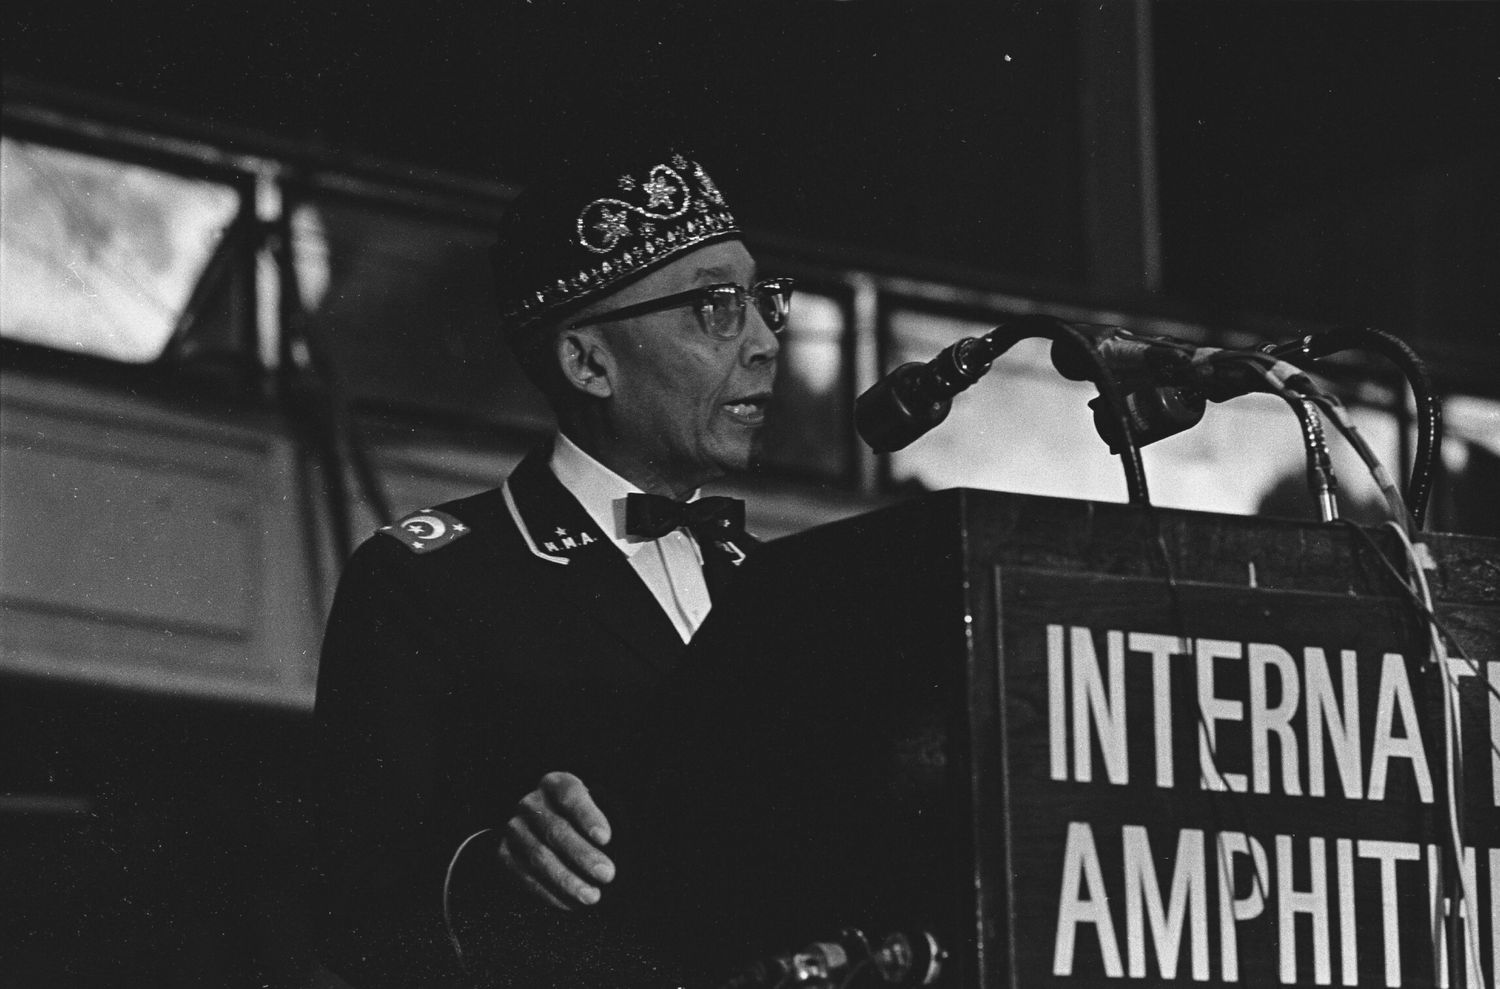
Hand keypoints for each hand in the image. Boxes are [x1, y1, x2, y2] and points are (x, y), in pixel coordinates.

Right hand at [498, 771, 615, 909]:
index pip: (570, 795)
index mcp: (555, 783)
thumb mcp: (594, 806)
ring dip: (567, 880)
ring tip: (592, 896)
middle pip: (555, 829)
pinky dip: (550, 894)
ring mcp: (514, 830)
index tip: (607, 838)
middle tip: (607, 874)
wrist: (539, 826)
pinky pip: (525, 878)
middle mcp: (531, 804)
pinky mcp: (505, 855)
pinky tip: (572, 904)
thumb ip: (609, 817)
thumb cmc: (579, 818)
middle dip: (583, 855)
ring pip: (539, 857)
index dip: (588, 816)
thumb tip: (626, 844)